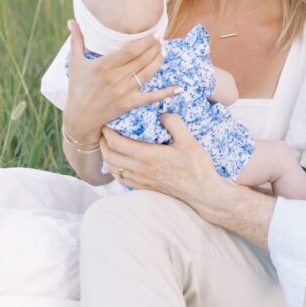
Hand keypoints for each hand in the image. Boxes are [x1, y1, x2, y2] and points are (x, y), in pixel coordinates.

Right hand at [62, 19, 176, 141]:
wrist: (79, 118)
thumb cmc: (77, 88)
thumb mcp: (75, 63)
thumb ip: (76, 40)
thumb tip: (72, 21)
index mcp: (104, 65)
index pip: (131, 50)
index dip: (146, 41)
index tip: (155, 34)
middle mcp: (115, 78)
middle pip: (142, 59)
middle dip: (155, 48)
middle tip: (162, 40)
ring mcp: (124, 91)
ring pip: (148, 73)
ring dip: (159, 61)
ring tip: (164, 52)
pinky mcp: (129, 103)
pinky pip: (151, 97)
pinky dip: (166, 93)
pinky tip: (178, 88)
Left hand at [100, 114, 223, 209]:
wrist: (202, 193)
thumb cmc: (197, 167)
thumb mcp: (189, 140)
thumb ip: (174, 123)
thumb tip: (162, 113)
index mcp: (147, 155)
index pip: (116, 142)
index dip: (107, 131)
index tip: (107, 121)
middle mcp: (139, 169)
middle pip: (108, 155)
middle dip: (102, 142)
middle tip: (105, 131)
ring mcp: (140, 180)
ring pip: (112, 168)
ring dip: (106, 155)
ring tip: (109, 145)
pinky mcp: (144, 187)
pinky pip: (121, 178)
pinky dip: (114, 169)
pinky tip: (119, 163)